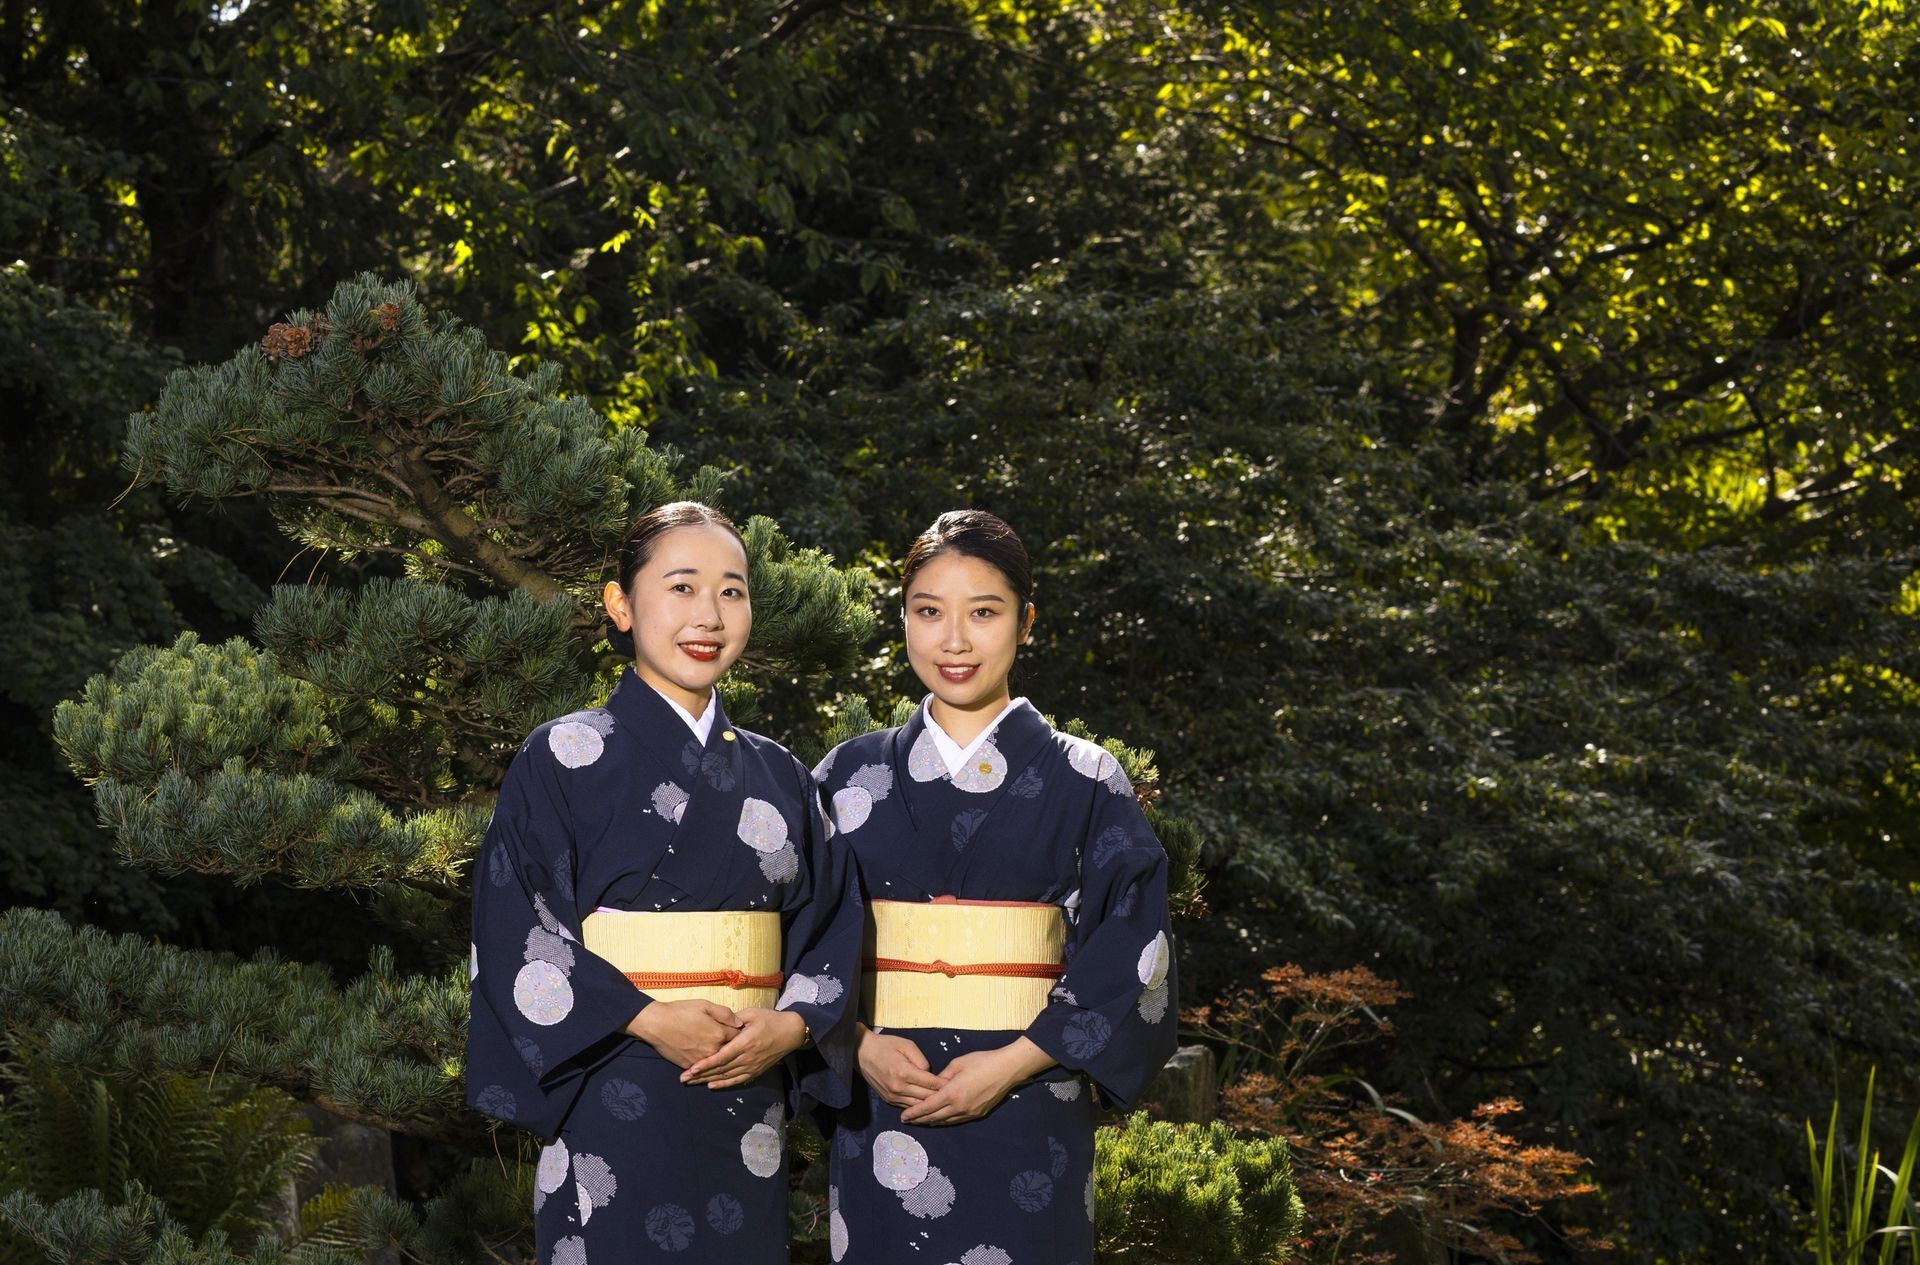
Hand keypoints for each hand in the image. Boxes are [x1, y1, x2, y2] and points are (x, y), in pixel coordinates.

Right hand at [627, 1000, 740, 1069]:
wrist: (656, 1024)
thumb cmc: (680, 1012)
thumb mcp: (705, 1005)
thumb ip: (725, 1014)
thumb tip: (739, 1022)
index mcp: (719, 1034)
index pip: (738, 1037)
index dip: (740, 1034)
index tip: (741, 1033)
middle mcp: (713, 1050)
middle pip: (730, 1052)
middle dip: (734, 1049)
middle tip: (738, 1047)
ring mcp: (701, 1060)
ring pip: (717, 1062)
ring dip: (722, 1060)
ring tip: (726, 1058)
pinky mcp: (689, 1066)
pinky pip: (703, 1069)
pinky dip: (708, 1067)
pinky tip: (711, 1065)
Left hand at [681, 1008, 808, 1089]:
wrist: (791, 1032)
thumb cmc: (770, 1019)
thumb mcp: (752, 1013)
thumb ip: (734, 1019)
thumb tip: (719, 1023)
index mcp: (745, 1042)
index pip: (722, 1056)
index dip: (706, 1064)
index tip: (692, 1068)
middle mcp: (747, 1058)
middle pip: (720, 1069)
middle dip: (701, 1075)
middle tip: (683, 1079)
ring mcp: (752, 1066)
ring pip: (726, 1077)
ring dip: (708, 1080)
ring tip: (692, 1083)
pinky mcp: (755, 1071)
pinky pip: (737, 1081)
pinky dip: (724, 1084)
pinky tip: (711, 1086)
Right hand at [856, 1025, 947, 1108]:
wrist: (862, 1053)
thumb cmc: (885, 1046)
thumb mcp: (906, 1045)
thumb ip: (921, 1060)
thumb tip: (930, 1073)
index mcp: (904, 1072)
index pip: (930, 1083)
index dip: (943, 1084)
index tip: (954, 1084)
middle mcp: (898, 1087)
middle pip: (926, 1097)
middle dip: (940, 1096)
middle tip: (952, 1094)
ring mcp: (893, 1096)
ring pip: (917, 1105)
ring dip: (930, 1104)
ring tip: (942, 1101)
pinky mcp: (889, 1099)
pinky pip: (907, 1106)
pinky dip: (918, 1105)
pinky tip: (926, 1103)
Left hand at [898, 1037, 1054, 1126]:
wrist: (1007, 1069)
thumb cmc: (982, 1061)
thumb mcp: (958, 1063)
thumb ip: (943, 1076)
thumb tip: (933, 1085)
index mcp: (952, 1093)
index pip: (927, 1106)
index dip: (914, 1113)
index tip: (903, 1117)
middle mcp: (959, 1107)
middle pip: (934, 1118)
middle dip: (919, 1120)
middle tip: (907, 1121)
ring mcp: (969, 1112)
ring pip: (945, 1121)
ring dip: (931, 1122)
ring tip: (920, 1121)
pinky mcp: (977, 1114)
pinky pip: (956, 1120)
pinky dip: (945, 1120)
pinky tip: (939, 1119)